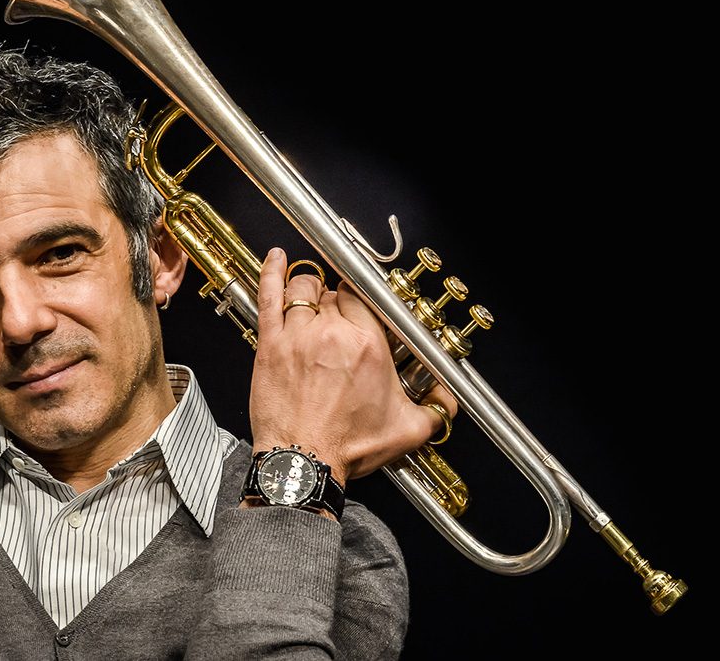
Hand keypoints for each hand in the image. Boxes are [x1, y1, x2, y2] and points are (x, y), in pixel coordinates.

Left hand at [249, 247, 457, 484]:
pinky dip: (272, 272)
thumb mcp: (405, 431)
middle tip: (333, 317)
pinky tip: (276, 257)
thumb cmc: (346, 447)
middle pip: (334, 296)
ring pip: (304, 291)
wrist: (304, 462)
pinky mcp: (271, 344)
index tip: (358, 306)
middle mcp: (334, 334)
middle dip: (335, 302)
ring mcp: (299, 336)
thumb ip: (434, 412)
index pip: (364, 301)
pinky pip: (270, 295)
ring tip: (311, 295)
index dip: (359, 302)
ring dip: (309, 289)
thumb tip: (449, 403)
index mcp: (368, 347)